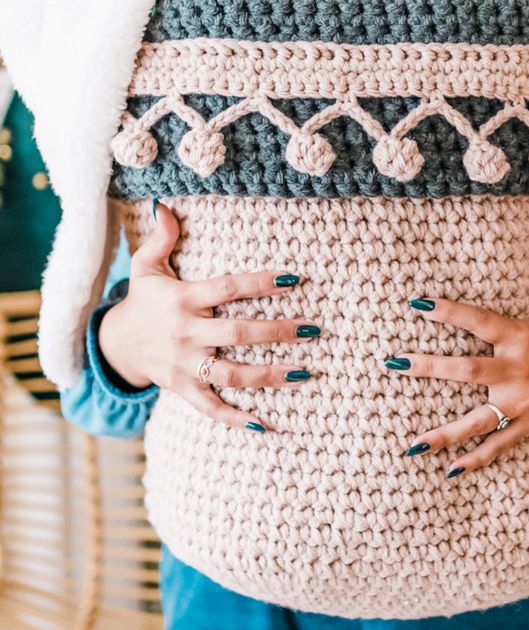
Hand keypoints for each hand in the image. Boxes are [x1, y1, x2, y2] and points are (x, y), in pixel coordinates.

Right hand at [98, 203, 319, 429]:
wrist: (116, 344)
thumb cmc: (143, 300)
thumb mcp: (146, 266)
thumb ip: (161, 237)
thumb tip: (165, 205)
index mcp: (183, 299)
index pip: (228, 289)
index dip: (260, 283)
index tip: (293, 279)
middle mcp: (185, 333)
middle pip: (238, 333)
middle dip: (278, 331)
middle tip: (313, 330)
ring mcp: (184, 365)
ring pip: (232, 374)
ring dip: (270, 375)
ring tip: (304, 373)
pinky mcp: (182, 388)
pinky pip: (210, 407)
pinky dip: (234, 418)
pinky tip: (264, 424)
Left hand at [387, 220, 528, 476]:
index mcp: (523, 336)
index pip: (479, 321)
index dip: (449, 311)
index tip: (417, 304)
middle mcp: (519, 371)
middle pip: (467, 371)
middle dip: (429, 368)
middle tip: (394, 363)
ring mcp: (522, 402)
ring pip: (477, 420)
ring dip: (444, 433)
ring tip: (411, 443)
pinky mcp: (527, 424)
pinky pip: (498, 445)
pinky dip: (475, 460)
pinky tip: (447, 470)